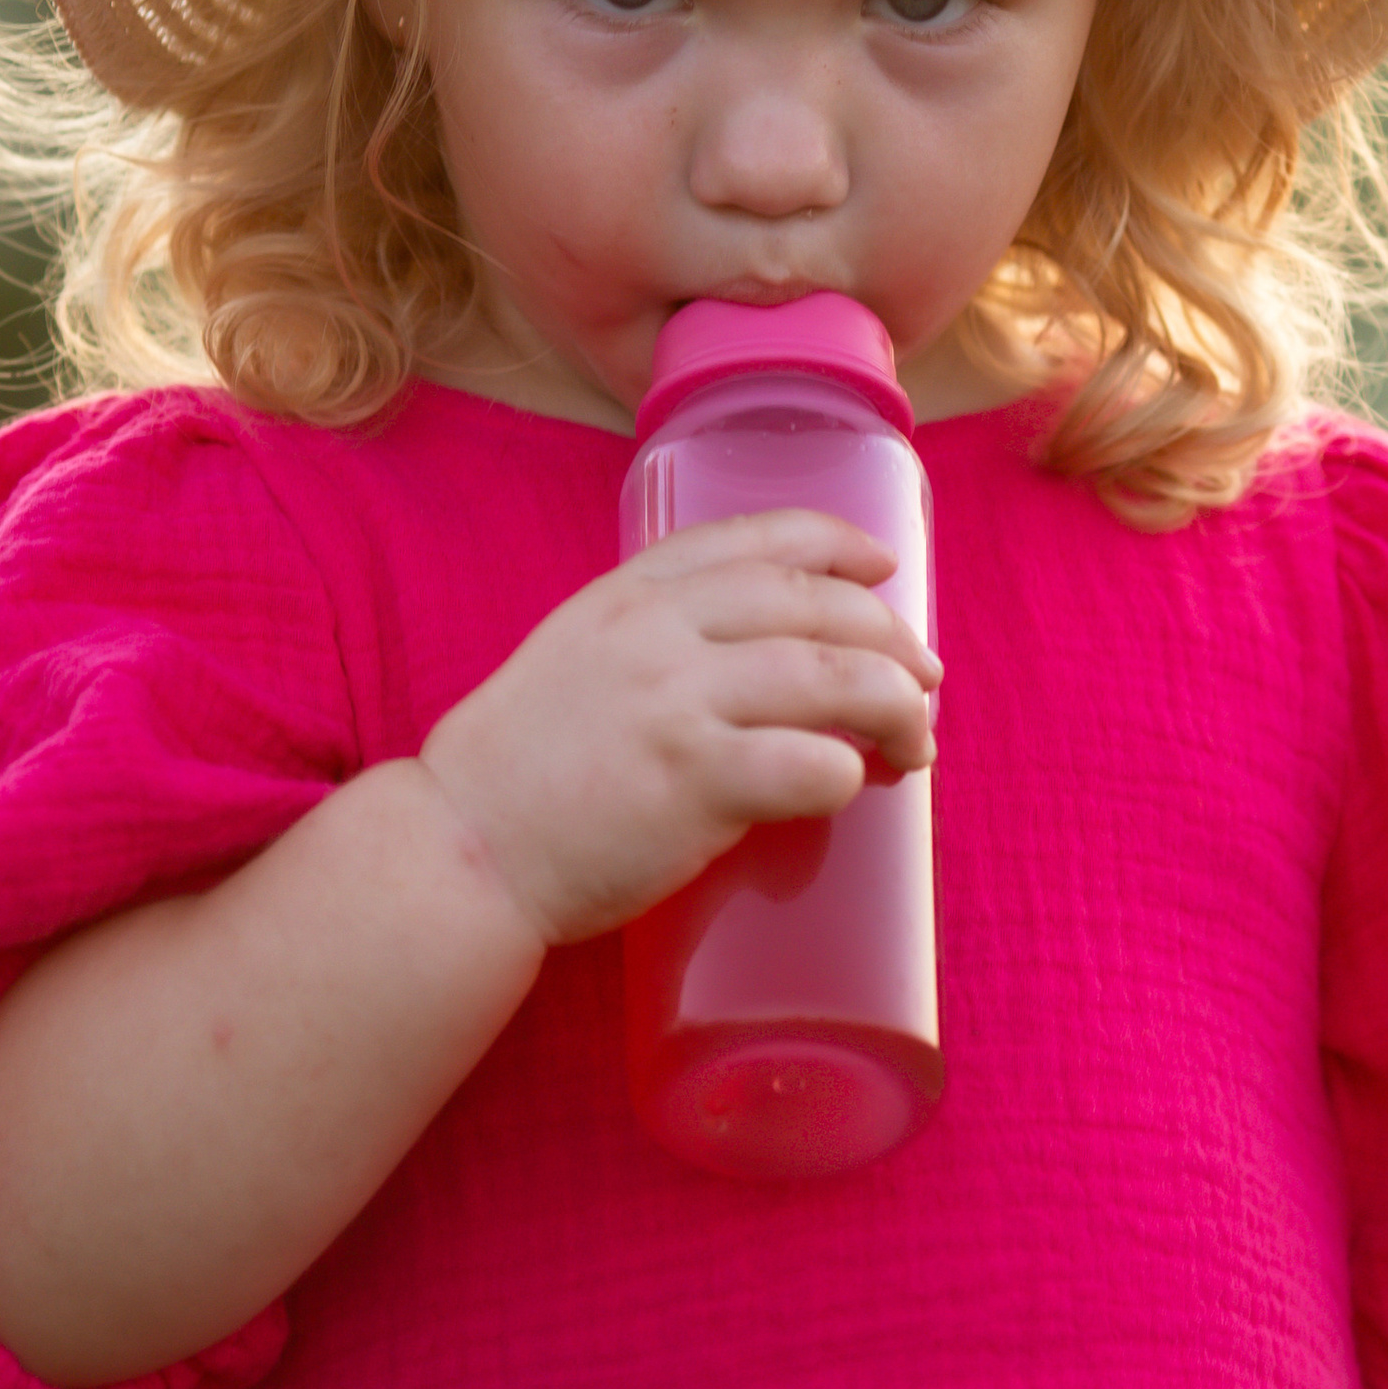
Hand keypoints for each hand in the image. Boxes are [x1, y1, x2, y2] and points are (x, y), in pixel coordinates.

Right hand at [417, 508, 938, 953]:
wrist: (464, 848)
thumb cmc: (520, 770)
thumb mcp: (575, 656)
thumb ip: (652, 635)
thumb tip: (753, 649)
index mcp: (629, 595)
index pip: (757, 540)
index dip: (836, 545)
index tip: (881, 568)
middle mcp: (658, 633)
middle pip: (815, 606)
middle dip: (889, 637)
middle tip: (923, 678)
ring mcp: (677, 704)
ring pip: (831, 677)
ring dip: (894, 705)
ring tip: (915, 740)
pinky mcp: (693, 782)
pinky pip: (810, 763)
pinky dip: (848, 771)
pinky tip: (852, 786)